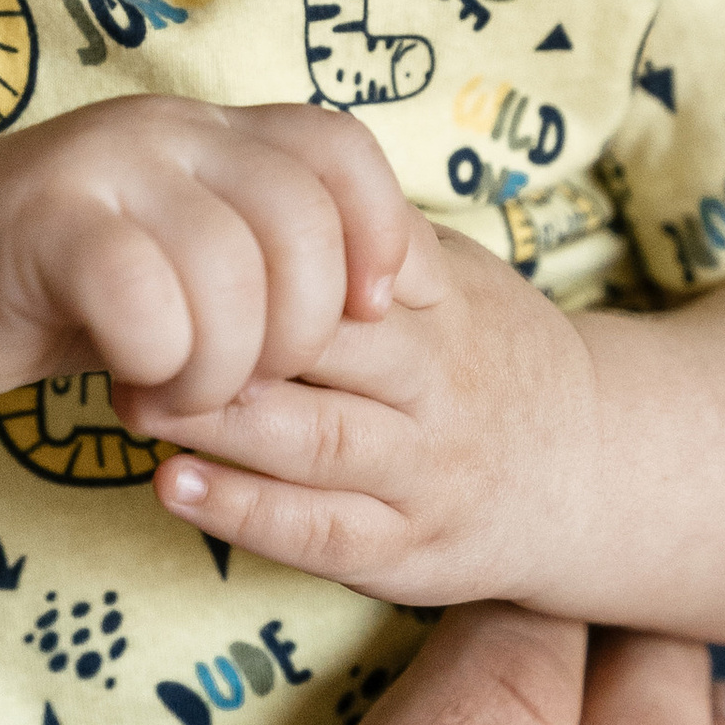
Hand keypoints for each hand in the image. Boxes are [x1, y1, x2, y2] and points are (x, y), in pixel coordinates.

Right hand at [0, 93, 412, 411]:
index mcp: (215, 133)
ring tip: (183, 393)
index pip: (340, 149)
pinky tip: (134, 385)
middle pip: (302, 221)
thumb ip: (270, 260)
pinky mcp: (44, 224)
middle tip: (252, 379)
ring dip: (223, 365)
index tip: (374, 313)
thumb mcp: (185, 257)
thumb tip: (392, 307)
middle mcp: (168, 131)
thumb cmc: (65, 283)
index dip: (380, 233)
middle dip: (300, 330)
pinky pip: (145, 300)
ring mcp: (104, 168)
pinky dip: (158, 364)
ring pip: (229, 269)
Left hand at [120, 211, 591, 603]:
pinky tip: (174, 488)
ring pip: (315, 443)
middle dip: (222, 338)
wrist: (592, 468)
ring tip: (133, 403)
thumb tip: (260, 173)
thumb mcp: (456, 275)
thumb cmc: (488, 353)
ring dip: (218, 425)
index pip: (347, 265)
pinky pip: (322, 534)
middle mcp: (437, 386)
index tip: (180, 247)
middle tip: (132, 325)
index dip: (261, 257)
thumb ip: (373, 238)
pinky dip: (244, 514)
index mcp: (442, 305)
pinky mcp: (408, 551)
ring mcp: (424, 473)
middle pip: (323, 350)